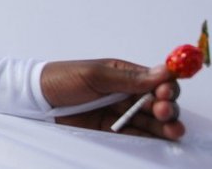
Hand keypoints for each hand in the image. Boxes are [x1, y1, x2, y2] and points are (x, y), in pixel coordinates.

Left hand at [41, 59, 183, 139]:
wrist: (39, 100)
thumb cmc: (63, 79)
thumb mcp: (95, 75)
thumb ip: (128, 78)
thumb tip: (164, 72)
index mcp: (124, 74)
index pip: (156, 79)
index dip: (167, 85)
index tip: (167, 91)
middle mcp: (127, 93)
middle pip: (159, 102)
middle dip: (167, 106)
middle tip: (163, 111)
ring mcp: (121, 113)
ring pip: (152, 121)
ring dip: (166, 125)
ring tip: (173, 130)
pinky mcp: (114, 131)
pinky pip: (138, 135)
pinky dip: (152, 138)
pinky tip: (162, 139)